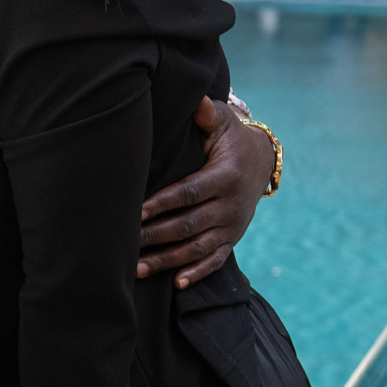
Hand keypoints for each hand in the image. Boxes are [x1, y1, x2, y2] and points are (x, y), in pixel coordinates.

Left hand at [137, 98, 274, 287]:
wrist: (260, 160)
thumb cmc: (230, 138)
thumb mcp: (223, 122)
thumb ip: (208, 114)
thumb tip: (196, 103)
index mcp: (226, 176)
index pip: (189, 194)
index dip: (162, 204)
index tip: (136, 213)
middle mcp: (231, 205)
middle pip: (188, 226)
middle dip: (155, 237)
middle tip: (125, 244)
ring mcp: (232, 226)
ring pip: (197, 249)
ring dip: (167, 261)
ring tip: (136, 269)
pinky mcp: (232, 239)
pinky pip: (215, 261)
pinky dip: (197, 274)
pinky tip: (175, 284)